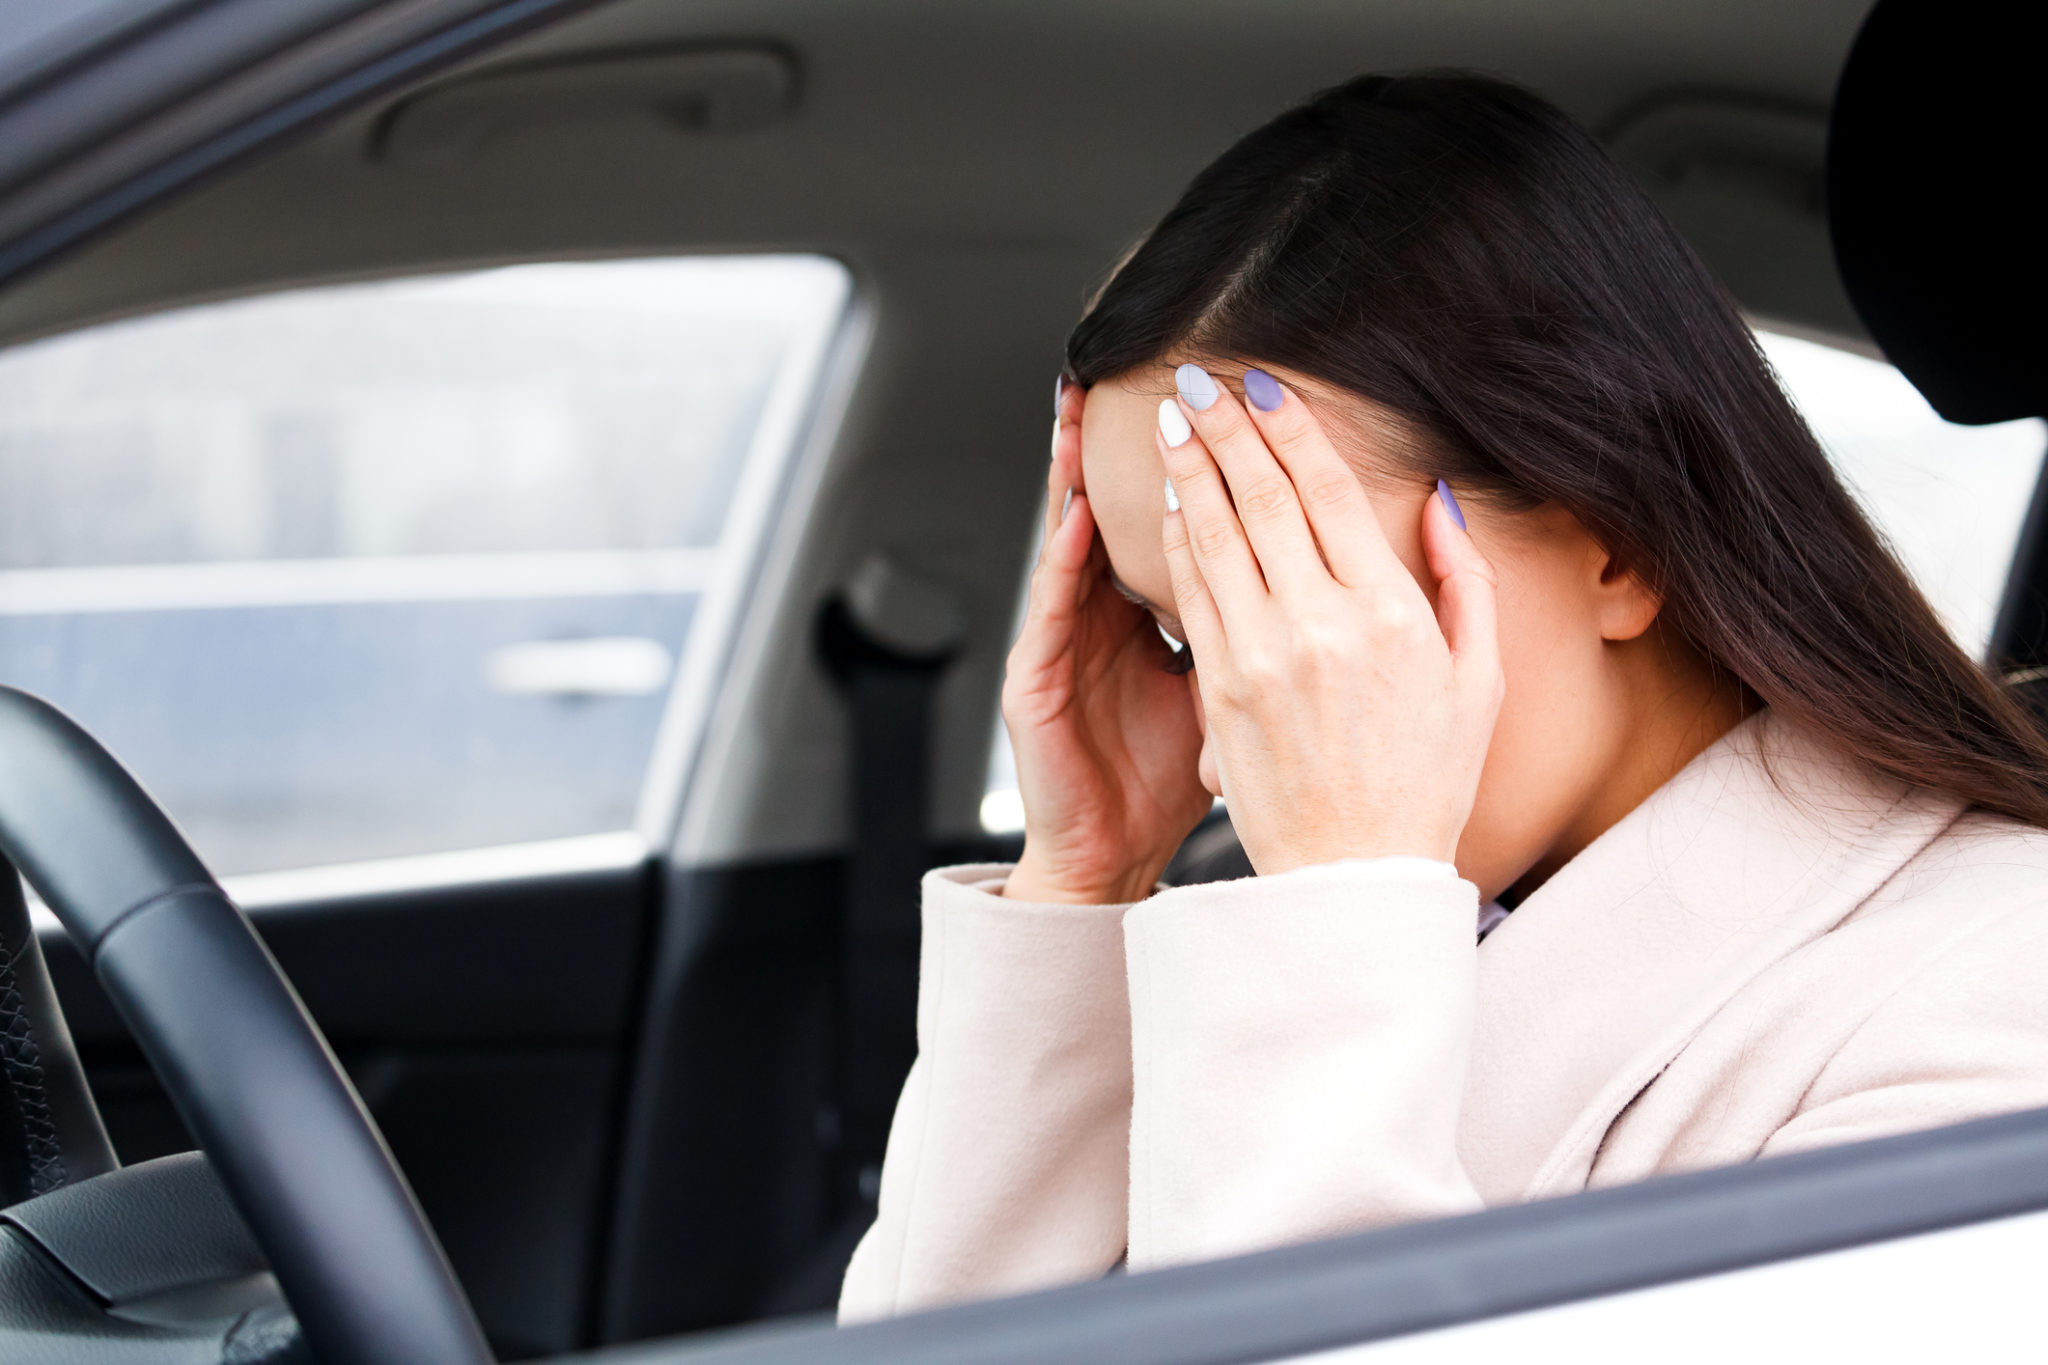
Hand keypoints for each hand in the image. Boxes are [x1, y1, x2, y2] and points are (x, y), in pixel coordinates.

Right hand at [1002, 381, 1212, 903]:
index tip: (1224, 403)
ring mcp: (1067, 645)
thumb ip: (1258, 637)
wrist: (1109, 858)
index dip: (1202, 465)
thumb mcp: (1230, 704)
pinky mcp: (1035, 681)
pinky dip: (1064, 561)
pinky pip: (1052, 609)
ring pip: (1073, 542)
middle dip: (1142, 447)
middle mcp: (1108, 619)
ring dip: (1075, 475)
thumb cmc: (1166, 784)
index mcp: (1159, 619)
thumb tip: (1316, 584)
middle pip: (1124, 512)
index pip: (1184, 523)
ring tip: (1082, 410)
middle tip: (1155, 374)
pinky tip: (1079, 516)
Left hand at [1157, 367, 1502, 874]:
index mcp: (1389, 618)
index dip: (1291, 432)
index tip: (1265, 387)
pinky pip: (1192, 595)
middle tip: (1198, 382)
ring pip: (1214, 539)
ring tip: (1173, 422)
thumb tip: (1440, 501)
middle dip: (1226, 432)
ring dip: (1189, 472)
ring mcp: (1261, 659)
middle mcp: (1319, 628)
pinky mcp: (1220, 691)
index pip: (1329, 495)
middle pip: (1262, 502)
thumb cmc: (1423, 785)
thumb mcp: (1477, 682)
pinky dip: (1176, 539)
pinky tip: (1168, 501)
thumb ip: (1465, 582)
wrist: (1352, 879)